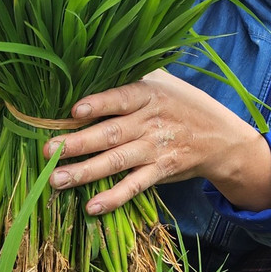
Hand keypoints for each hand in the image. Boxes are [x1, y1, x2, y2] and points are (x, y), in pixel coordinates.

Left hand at [42, 70, 270, 215]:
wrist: (222, 137)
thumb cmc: (182, 103)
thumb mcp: (164, 81)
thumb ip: (131, 75)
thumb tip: (87, 64)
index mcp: (149, 94)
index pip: (122, 98)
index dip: (99, 104)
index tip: (74, 110)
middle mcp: (151, 122)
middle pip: (111, 133)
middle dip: (78, 143)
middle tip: (48, 151)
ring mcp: (155, 149)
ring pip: (117, 161)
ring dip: (86, 172)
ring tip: (57, 180)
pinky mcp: (160, 171)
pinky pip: (135, 186)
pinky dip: (115, 197)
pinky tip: (92, 207)